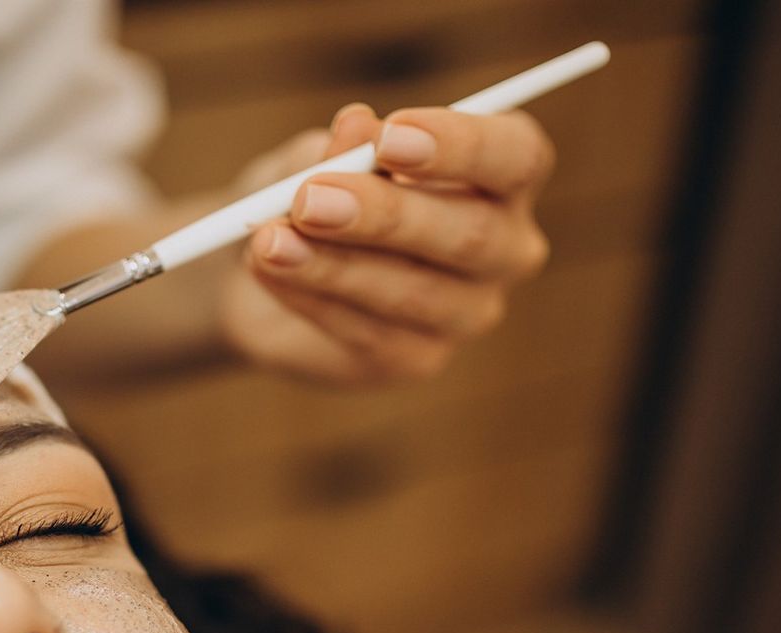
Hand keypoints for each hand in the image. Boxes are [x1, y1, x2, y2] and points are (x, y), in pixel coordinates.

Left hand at [217, 104, 554, 383]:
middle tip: (309, 199)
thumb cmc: (315, 192)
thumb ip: (338, 149)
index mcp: (503, 175)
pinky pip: (369, 332)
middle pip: (470, 234)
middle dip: (384, 214)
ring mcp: (467, 311)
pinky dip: (311, 296)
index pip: (516, 156)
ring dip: (333, 264)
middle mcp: (504, 248)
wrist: (264, 267)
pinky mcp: (417, 358)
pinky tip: (266, 268)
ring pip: (414, 291)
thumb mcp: (315, 157)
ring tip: (268, 239)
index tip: (390, 136)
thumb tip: (355, 126)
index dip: (461, 146)